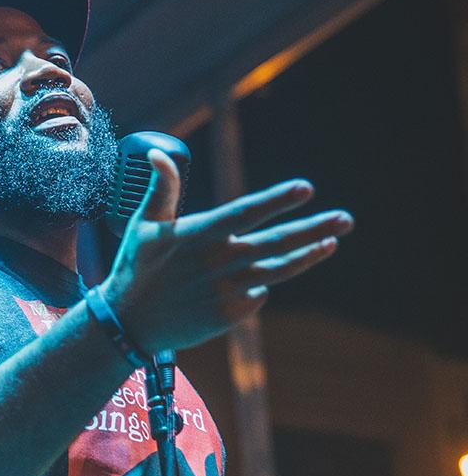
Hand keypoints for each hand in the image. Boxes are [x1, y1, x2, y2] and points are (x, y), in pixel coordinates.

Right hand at [98, 148, 353, 353]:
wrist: (129, 323)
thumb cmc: (136, 267)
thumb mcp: (144, 224)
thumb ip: (161, 189)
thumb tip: (161, 153)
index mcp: (199, 235)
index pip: (247, 212)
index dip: (278, 200)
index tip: (306, 189)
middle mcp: (218, 262)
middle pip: (277, 243)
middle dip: (314, 228)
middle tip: (346, 219)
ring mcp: (227, 291)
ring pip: (278, 270)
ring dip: (307, 255)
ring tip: (331, 242)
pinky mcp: (231, 315)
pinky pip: (258, 294)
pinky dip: (260, 283)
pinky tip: (255, 279)